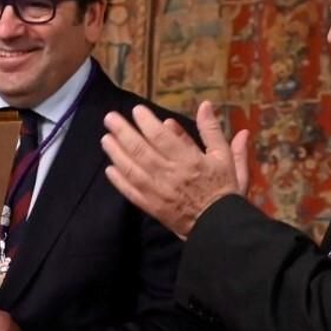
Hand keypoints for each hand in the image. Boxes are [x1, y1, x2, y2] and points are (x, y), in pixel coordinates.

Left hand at [101, 99, 249, 238]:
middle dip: (123, 133)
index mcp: (189, 160)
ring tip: (105, 139)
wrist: (220, 225)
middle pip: (142, 151)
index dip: (147, 123)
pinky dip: (119, 182)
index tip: (136, 110)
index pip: (162, 138)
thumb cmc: (223, 189)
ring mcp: (159, 192)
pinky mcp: (153, 208)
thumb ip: (212, 130)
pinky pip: (132, 193)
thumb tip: (205, 105)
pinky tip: (109, 170)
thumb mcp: (224, 156)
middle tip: (110, 118)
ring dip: (117, 154)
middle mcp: (170, 175)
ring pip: (133, 170)